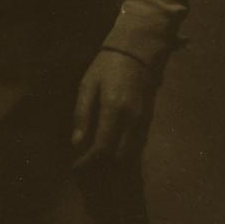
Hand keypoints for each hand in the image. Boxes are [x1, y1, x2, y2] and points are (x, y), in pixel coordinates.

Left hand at [71, 51, 157, 169]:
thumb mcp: (88, 85)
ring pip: (131, 157)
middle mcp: (132, 120)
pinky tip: (109, 156)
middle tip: (85, 172)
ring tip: (95, 167)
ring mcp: (143, 122)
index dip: (89, 163)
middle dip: (102, 170)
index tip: (76, 168)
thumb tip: (76, 144)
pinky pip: (136, 148)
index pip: (103, 149)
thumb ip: (82, 114)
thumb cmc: (107, 66)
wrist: (137, 52)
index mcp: (114, 110)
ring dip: (114, 167)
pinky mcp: (148, 122)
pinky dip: (123, 157)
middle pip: (119, 159)